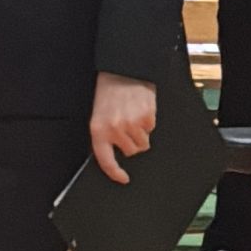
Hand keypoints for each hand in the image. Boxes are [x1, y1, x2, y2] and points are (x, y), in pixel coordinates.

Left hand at [90, 72, 156, 186]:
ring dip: (140, 133)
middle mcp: (115, 130)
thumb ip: (105, 135)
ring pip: (143, 143)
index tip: (123, 178)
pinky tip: (140, 110)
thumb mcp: (99, 115)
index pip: (106, 161)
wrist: (122, 71)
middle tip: (126, 126)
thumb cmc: (109, 92)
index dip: (115, 173)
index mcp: (99, 130)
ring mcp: (132, 124)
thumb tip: (114, 155)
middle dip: (131, 142)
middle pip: (131, 151)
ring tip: (132, 116)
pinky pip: (151, 129)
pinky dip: (148, 122)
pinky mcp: (147, 117)